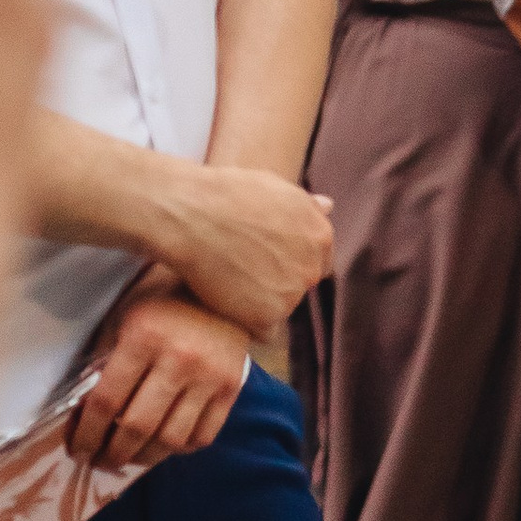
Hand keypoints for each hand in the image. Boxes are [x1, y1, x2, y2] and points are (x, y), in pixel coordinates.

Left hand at [73, 291, 254, 470]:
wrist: (223, 287)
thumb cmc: (161, 302)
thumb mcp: (123, 319)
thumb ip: (104, 362)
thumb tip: (83, 414)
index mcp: (144, 338)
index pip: (106, 401)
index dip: (86, 433)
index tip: (76, 450)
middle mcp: (180, 359)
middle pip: (138, 427)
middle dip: (111, 454)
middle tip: (98, 462)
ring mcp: (210, 376)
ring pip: (172, 439)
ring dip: (144, 458)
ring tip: (129, 457)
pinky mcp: (233, 387)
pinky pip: (203, 435)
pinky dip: (180, 449)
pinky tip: (164, 444)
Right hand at [159, 160, 334, 330]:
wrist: (192, 214)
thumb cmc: (225, 195)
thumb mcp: (275, 187)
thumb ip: (305, 206)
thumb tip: (329, 206)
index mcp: (320, 236)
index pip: (317, 262)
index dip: (288, 261)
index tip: (262, 259)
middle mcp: (312, 266)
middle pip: (299, 287)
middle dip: (277, 282)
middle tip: (241, 271)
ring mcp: (293, 294)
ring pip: (281, 310)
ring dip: (259, 304)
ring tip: (228, 286)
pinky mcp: (268, 315)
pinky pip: (264, 333)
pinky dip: (247, 325)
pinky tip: (227, 308)